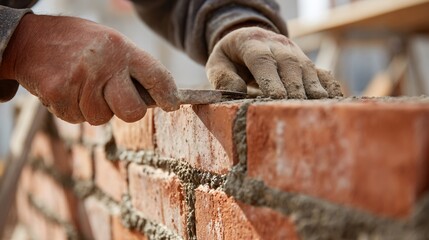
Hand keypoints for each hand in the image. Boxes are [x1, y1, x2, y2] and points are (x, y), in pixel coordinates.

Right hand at [0, 14, 178, 124]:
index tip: (172, 104)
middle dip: (129, 111)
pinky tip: (66, 88)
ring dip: (94, 108)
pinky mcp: (59, 95)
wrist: (28, 38)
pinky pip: (77, 118)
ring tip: (81, 84)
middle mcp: (104, 65)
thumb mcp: (110, 43)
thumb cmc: (79, 43)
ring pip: (102, 118)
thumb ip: (131, 67)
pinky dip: (72, 109)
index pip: (157, 76)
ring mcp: (80, 81)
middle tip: (117, 99)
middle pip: (132, 112)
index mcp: (121, 48)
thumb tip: (156, 97)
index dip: (168, 95)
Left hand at [206, 27, 342, 98]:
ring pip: (307, 68)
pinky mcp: (306, 63)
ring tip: (314, 108)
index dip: (271, 78)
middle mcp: (277, 45)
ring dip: (312, 89)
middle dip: (293, 87)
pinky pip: (321, 73)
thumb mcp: (217, 63)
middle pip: (289, 64)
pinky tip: (334, 101)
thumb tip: (237, 91)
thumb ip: (222, 77)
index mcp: (251, 43)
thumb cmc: (231, 57)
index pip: (262, 60)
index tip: (276, 97)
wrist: (249, 37)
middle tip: (294, 109)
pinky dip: (329, 86)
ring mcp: (295, 53)